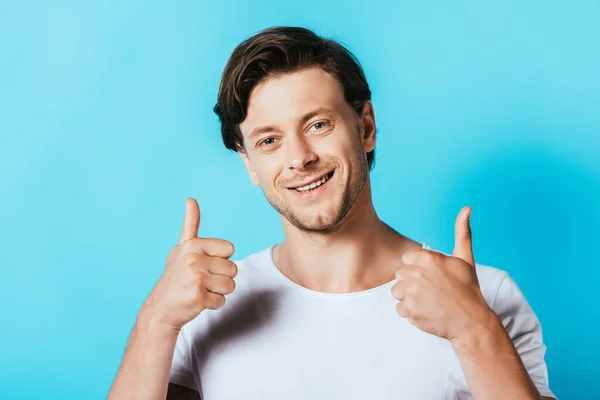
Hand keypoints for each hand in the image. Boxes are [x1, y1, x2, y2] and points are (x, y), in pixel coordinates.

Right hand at [140, 198, 237, 331]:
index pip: (230, 249)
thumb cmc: (175, 277)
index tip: (203, 265)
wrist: (160, 309)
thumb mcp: (181, 248)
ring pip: (230, 285)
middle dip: (221, 278)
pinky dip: (213, 304)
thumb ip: (191, 225)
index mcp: (193, 245)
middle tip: (201, 281)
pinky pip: (222, 300)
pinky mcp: (198, 297)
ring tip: (200, 290)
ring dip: (218, 292)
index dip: (221, 260)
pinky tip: (197, 302)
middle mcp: (193, 259)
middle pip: (233, 268)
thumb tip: (191, 199)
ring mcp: (195, 278)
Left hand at [391, 206, 491, 340]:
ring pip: (397, 292)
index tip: (432, 277)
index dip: (418, 268)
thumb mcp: (465, 259)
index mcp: (427, 258)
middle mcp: (417, 273)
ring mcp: (412, 293)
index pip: (406, 260)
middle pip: (400, 275)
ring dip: (408, 298)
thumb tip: (467, 208)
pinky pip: (400, 309)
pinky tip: (426, 312)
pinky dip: (411, 313)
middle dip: (412, 283)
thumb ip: (462, 232)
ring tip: (428, 301)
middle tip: (431, 291)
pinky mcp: (409, 311)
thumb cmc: (467, 289)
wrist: (471, 322)